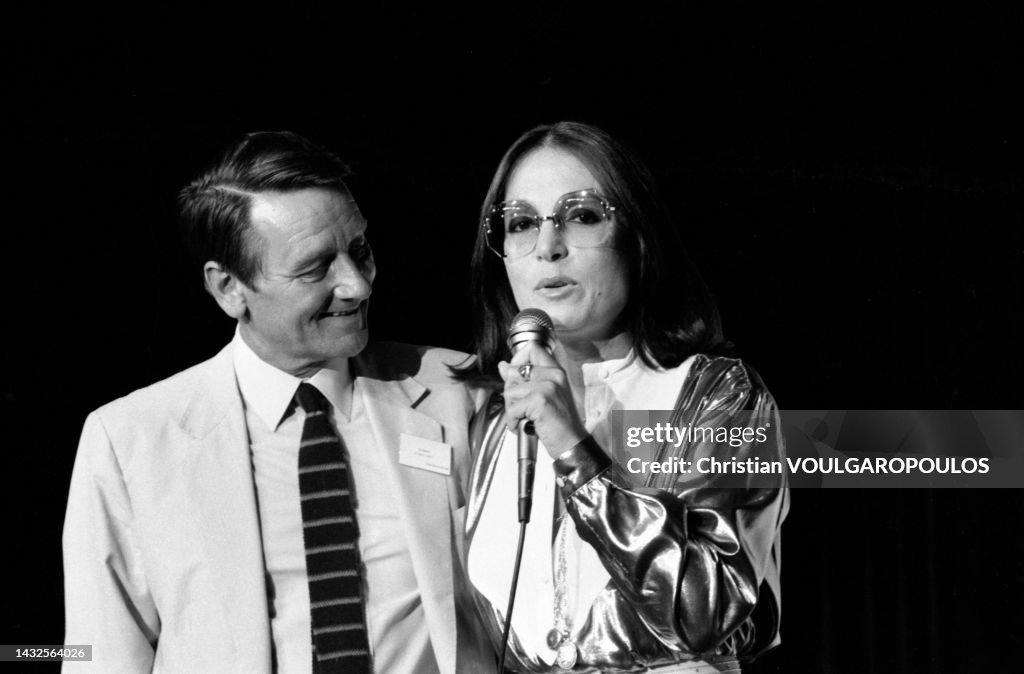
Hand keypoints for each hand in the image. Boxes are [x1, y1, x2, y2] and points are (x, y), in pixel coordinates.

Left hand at [498, 343, 587, 458]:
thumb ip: (525, 379)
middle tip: (522, 407)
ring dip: (512, 409)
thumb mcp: (546, 395)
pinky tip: (525, 426)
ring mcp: (547, 387)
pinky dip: (514, 422)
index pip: (532, 348)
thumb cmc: (561, 424)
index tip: (514, 374)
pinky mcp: (540, 401)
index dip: (517, 359)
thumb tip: (504, 367)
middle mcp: (553, 375)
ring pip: (510, 392)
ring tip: (525, 418)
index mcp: (556, 371)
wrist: (573, 444)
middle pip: (514, 371)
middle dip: (511, 392)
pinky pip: (512, 409)